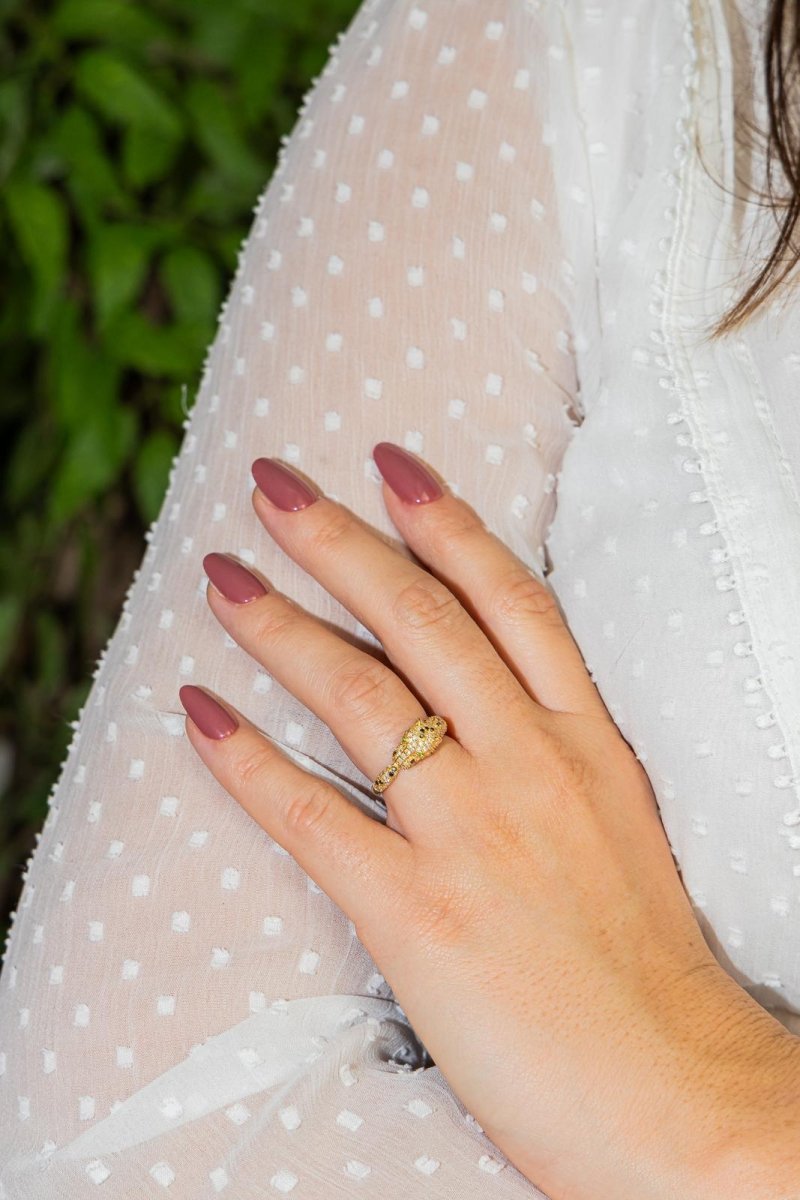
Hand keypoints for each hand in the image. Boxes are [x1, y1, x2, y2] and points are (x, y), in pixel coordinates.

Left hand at [180, 443, 799, 1199]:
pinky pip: (313, 817)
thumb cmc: (647, 969)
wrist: (678, 1094)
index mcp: (586, 744)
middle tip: (274, 486)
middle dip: (340, 543)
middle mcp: (530, 767)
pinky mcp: (420, 915)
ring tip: (221, 576)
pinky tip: (197, 712)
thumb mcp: (620, 825)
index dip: (445, 522)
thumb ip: (559, 756)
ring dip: (280, 627)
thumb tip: (490, 708)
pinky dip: (245, 761)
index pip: (510, 601)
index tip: (391, 463)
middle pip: (422, 623)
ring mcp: (473, 835)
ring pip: (360, 698)